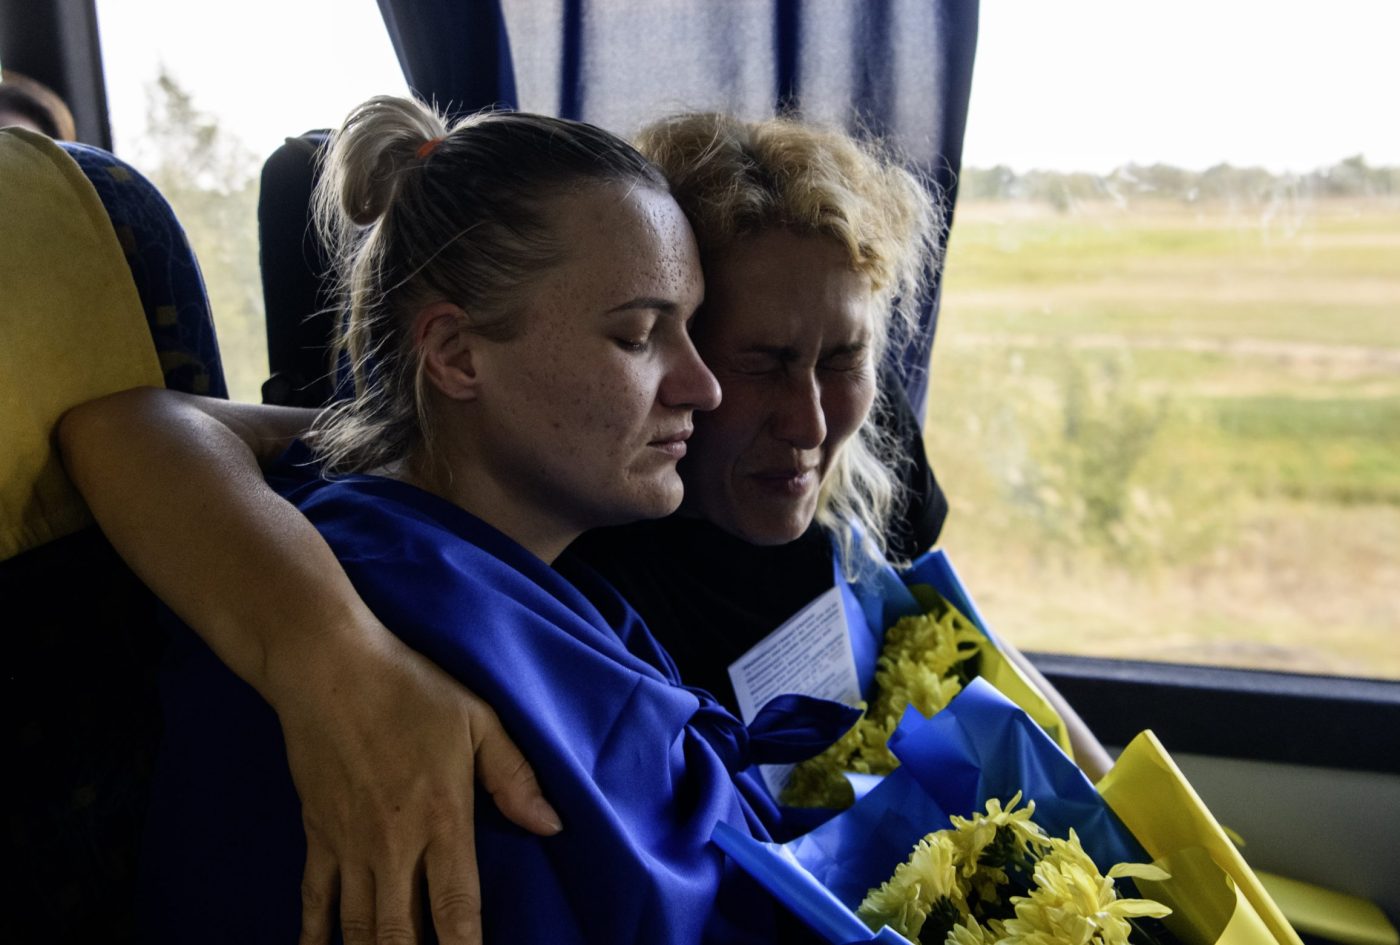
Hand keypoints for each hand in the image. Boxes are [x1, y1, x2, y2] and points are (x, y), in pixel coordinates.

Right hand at [272, 630, 561, 944]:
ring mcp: (350, 844)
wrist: (329, 667)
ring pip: (358, 927)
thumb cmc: (409, 688)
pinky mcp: (318, 835)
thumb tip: (551, 826)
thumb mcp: (477, 720)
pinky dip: (315, 935)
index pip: (457, 909)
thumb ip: (514, 777)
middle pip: (401, 933)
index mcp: (442, 819)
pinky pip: (314, 900)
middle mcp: (394, 845)